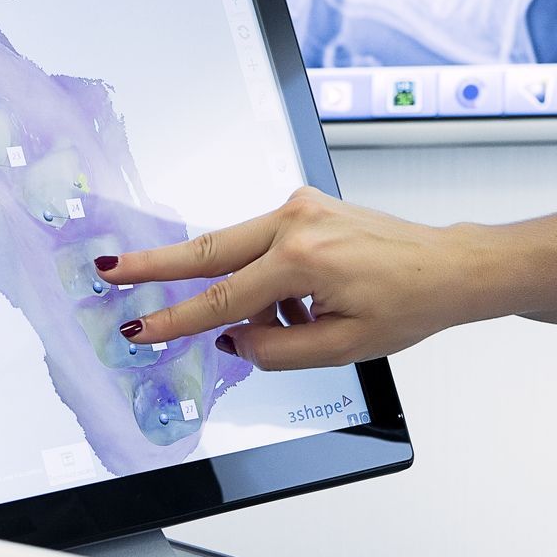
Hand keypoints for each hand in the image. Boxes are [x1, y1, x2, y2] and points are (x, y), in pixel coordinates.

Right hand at [100, 187, 476, 369]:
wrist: (448, 268)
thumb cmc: (408, 304)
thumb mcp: (341, 347)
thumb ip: (277, 350)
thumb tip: (234, 341)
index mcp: (304, 259)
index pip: (222, 299)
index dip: (175, 319)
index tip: (138, 327)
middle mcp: (296, 222)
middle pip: (207, 250)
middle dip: (154, 265)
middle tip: (107, 270)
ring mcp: (300, 208)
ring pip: (236, 250)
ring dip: (241, 292)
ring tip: (295, 322)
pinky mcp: (306, 207)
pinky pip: (262, 246)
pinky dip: (265, 280)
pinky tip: (302, 305)